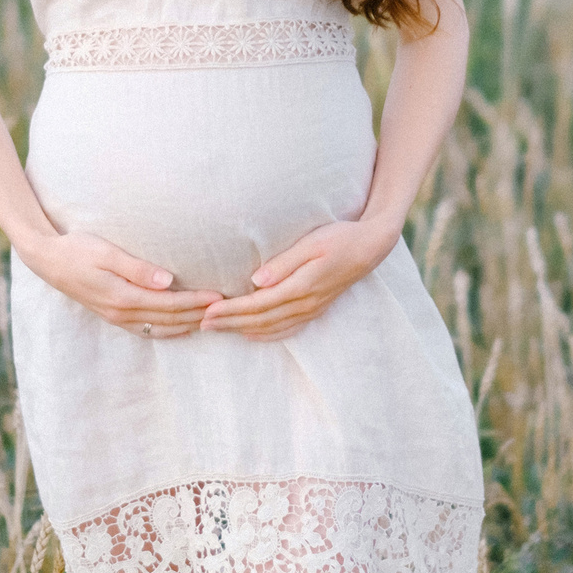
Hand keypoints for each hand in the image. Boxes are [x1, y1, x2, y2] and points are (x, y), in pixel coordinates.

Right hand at [18, 230, 222, 338]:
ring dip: (188, 325)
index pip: (169, 304)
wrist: (48, 260)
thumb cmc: (78, 249)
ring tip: (212, 320)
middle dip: (199, 315)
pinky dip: (169, 331)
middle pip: (169, 320)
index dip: (196, 301)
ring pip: (160, 329)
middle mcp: (122, 313)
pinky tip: (183, 327)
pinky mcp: (114, 316)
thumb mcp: (106, 252)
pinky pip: (147, 331)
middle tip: (227, 309)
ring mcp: (117, 318)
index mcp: (123, 297)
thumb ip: (137, 268)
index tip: (220, 296)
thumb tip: (168, 281)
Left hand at [199, 219, 396, 342]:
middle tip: (201, 323)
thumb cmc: (339, 237)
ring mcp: (311, 309)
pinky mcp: (315, 309)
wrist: (371, 246)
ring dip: (242, 330)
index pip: (258, 305)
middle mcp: (305, 304)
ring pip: (271, 328)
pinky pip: (287, 329)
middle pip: (260, 320)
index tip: (207, 311)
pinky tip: (251, 334)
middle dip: (229, 323)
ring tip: (217, 328)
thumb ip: (284, 263)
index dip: (231, 311)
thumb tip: (256, 282)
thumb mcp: (312, 243)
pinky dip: (265, 334)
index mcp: (302, 287)